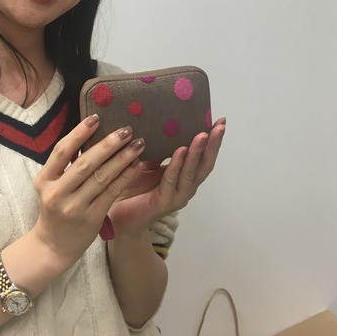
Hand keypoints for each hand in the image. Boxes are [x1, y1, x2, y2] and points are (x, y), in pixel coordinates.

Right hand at [32, 116, 143, 265]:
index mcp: (45, 180)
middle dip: (108, 144)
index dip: (79, 133)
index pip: (62, 151)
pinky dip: (125, 176)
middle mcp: (57, 194)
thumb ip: (66, 163)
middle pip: (85, 164)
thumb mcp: (51, 184)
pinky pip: (111, 192)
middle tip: (127, 130)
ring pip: (102, 177)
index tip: (96, 117)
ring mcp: (75, 208)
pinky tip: (135, 164)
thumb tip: (89, 131)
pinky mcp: (92, 218)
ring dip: (122, 158)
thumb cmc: (56, 207)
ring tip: (138, 144)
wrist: (54, 245)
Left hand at [107, 118, 225, 237]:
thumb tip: (166, 122)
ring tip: (202, 135)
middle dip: (213, 145)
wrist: (116, 214)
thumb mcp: (148, 161)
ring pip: (191, 173)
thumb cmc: (133, 186)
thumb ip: (159, 148)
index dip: (212, 140)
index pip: (203, 156)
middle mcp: (185, 186)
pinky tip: (180, 151)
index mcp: (184, 175)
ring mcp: (177, 196)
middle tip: (219, 127)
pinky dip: (176, 165)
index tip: (220, 121)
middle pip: (205, 165)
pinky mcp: (164, 203)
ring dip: (197, 153)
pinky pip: (171, 181)